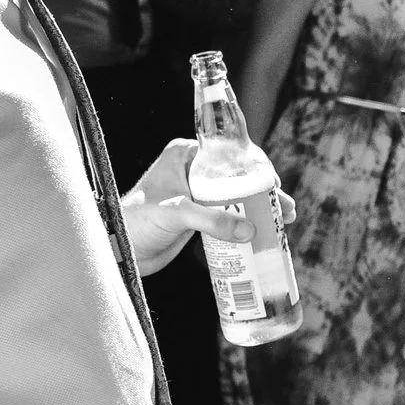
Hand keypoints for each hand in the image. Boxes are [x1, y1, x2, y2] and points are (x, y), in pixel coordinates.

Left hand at [121, 138, 297, 276]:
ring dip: (260, 209)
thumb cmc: (137, 221)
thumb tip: (251, 230)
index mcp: (188, 154)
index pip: (231, 155)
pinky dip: (246, 223)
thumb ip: (212, 219)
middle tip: (286, 210)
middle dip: (266, 194)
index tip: (276, 187)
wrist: (119, 249)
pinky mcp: (198, 216)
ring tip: (283, 223)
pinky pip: (229, 215)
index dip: (258, 169)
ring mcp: (197, 194)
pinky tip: (262, 233)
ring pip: (238, 197)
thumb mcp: (177, 214)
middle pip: (240, 177)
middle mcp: (195, 170)